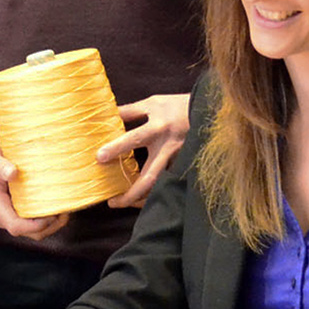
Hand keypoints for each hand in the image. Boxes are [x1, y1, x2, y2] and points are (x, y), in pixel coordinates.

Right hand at [0, 137, 67, 240]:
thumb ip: (0, 165)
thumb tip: (13, 173)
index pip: (17, 227)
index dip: (37, 225)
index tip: (52, 213)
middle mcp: (3, 215)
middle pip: (30, 233)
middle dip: (50, 226)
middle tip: (65, 210)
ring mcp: (10, 214)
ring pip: (34, 230)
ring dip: (52, 223)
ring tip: (65, 207)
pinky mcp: (16, 209)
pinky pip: (33, 220)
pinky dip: (47, 216)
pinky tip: (57, 203)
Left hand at [98, 92, 189, 207]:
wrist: (207, 111)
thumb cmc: (177, 106)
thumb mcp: (153, 103)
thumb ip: (130, 111)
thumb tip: (108, 114)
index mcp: (157, 128)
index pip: (133, 139)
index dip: (116, 148)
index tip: (100, 157)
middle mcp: (167, 148)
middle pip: (149, 178)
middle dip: (131, 194)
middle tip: (113, 202)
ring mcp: (177, 160)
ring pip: (160, 186)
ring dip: (143, 198)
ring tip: (126, 204)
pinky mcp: (184, 165)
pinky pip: (168, 183)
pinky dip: (156, 192)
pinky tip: (143, 199)